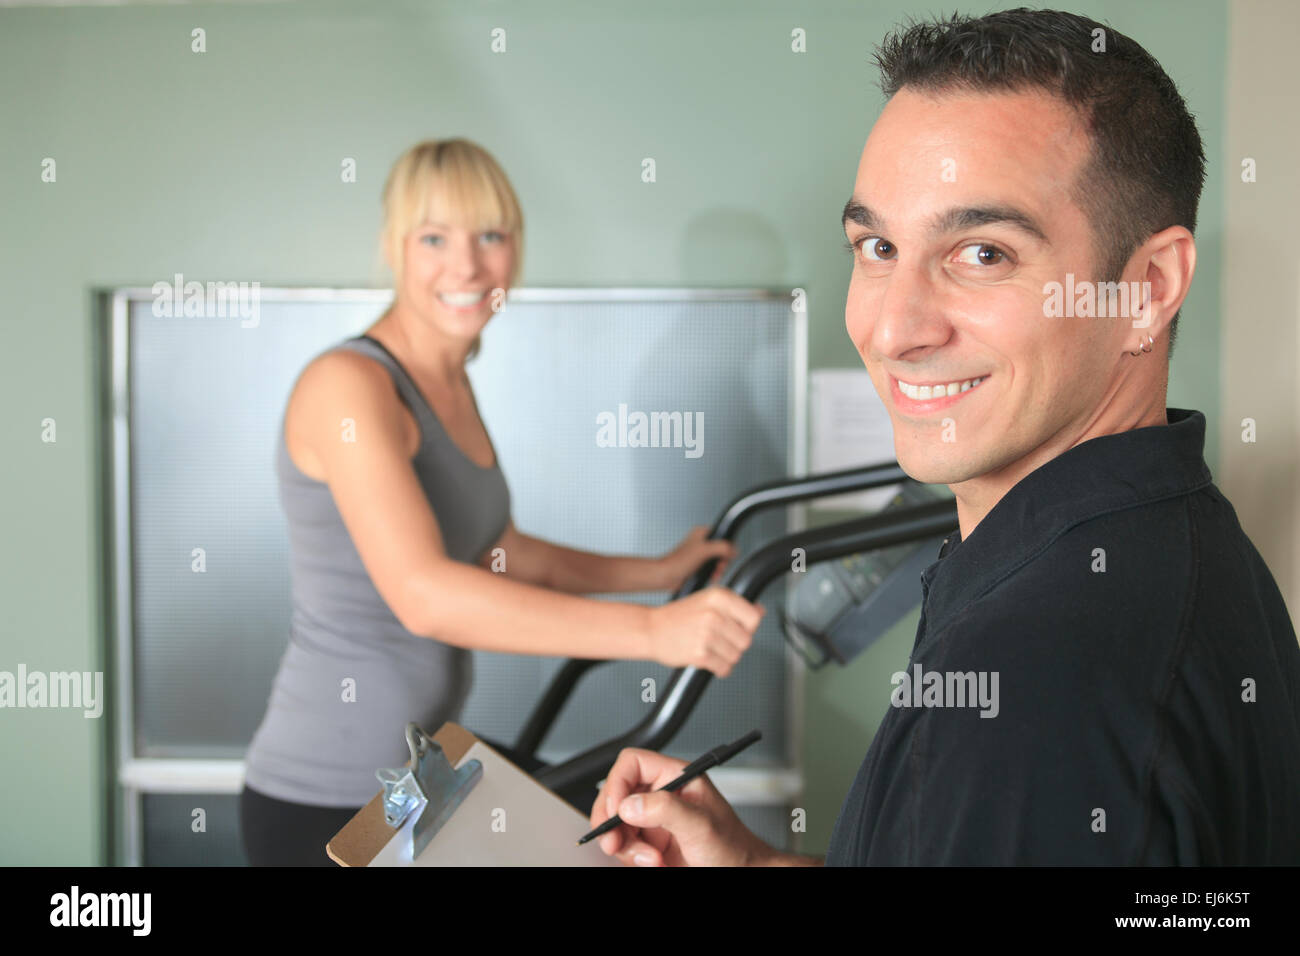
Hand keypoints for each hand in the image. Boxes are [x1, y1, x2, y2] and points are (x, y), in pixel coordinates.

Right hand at [591, 748, 776, 865]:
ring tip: (651, 860)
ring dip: (626, 846)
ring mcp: (654, 821)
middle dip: (613, 821)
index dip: (618, 783)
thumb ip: (666, 809)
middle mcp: (662, 796)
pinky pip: (625, 847)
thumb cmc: (734, 848)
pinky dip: (632, 859)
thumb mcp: (701, 826)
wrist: (741, 875)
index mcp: (676, 777)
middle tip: (614, 841)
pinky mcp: (650, 845)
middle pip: (616, 795)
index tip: (617, 809)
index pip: (633, 764)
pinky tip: (655, 864)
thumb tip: (630, 804)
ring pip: (617, 825)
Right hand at [646, 588, 762, 676]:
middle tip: (718, 641)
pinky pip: (724, 669)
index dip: (747, 627)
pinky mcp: (699, 654)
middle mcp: (714, 614)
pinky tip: (707, 660)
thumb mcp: (707, 600)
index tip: (735, 629)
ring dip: (725, 657)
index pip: (753, 618)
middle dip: (735, 645)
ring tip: (709, 648)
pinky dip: (719, 669)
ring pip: (736, 656)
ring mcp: (706, 634)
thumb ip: (734, 606)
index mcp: (719, 596)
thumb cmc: (679, 616)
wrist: (650, 629)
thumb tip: (760, 611)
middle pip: (746, 641)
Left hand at [661, 526, 735, 590]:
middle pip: (723, 550)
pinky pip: (712, 569)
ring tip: (714, 574)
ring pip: (718, 561)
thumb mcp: (704, 550)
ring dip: (719, 569)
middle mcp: (701, 543)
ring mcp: (700, 555)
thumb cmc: (678, 562)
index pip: (723, 536)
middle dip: (723, 561)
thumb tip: (734, 550)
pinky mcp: (698, 566)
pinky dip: (713, 574)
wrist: (666, 576)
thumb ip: (722, 548)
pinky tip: (710, 577)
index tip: (726, 555)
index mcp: (702, 533)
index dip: (727, 547)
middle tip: (719, 566)